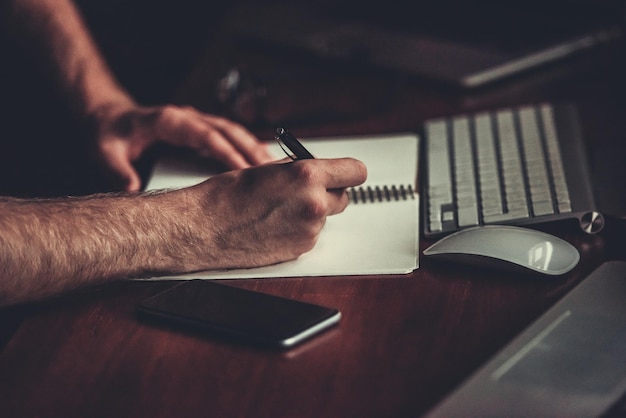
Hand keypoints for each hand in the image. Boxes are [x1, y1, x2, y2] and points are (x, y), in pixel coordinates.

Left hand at [92, 104, 274, 190]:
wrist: (108, 118)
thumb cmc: (109, 134)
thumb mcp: (104, 151)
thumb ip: (117, 169)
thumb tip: (132, 189)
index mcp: (169, 120)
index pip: (205, 135)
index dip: (227, 152)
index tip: (244, 172)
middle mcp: (188, 117)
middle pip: (228, 130)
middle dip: (252, 150)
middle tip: (274, 173)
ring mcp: (196, 121)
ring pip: (234, 132)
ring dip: (255, 149)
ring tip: (278, 171)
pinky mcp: (200, 129)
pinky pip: (230, 137)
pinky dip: (248, 149)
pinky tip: (262, 166)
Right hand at [181, 158, 366, 269]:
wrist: (205, 229)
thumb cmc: (227, 196)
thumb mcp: (268, 169)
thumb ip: (300, 168)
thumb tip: (316, 169)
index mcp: (307, 176)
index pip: (355, 171)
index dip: (348, 172)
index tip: (343, 173)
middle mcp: (314, 203)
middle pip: (344, 196)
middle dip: (328, 192)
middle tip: (306, 191)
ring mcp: (310, 229)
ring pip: (325, 216)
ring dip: (311, 212)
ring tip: (279, 209)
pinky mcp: (301, 248)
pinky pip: (311, 233)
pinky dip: (299, 229)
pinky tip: (275, 224)